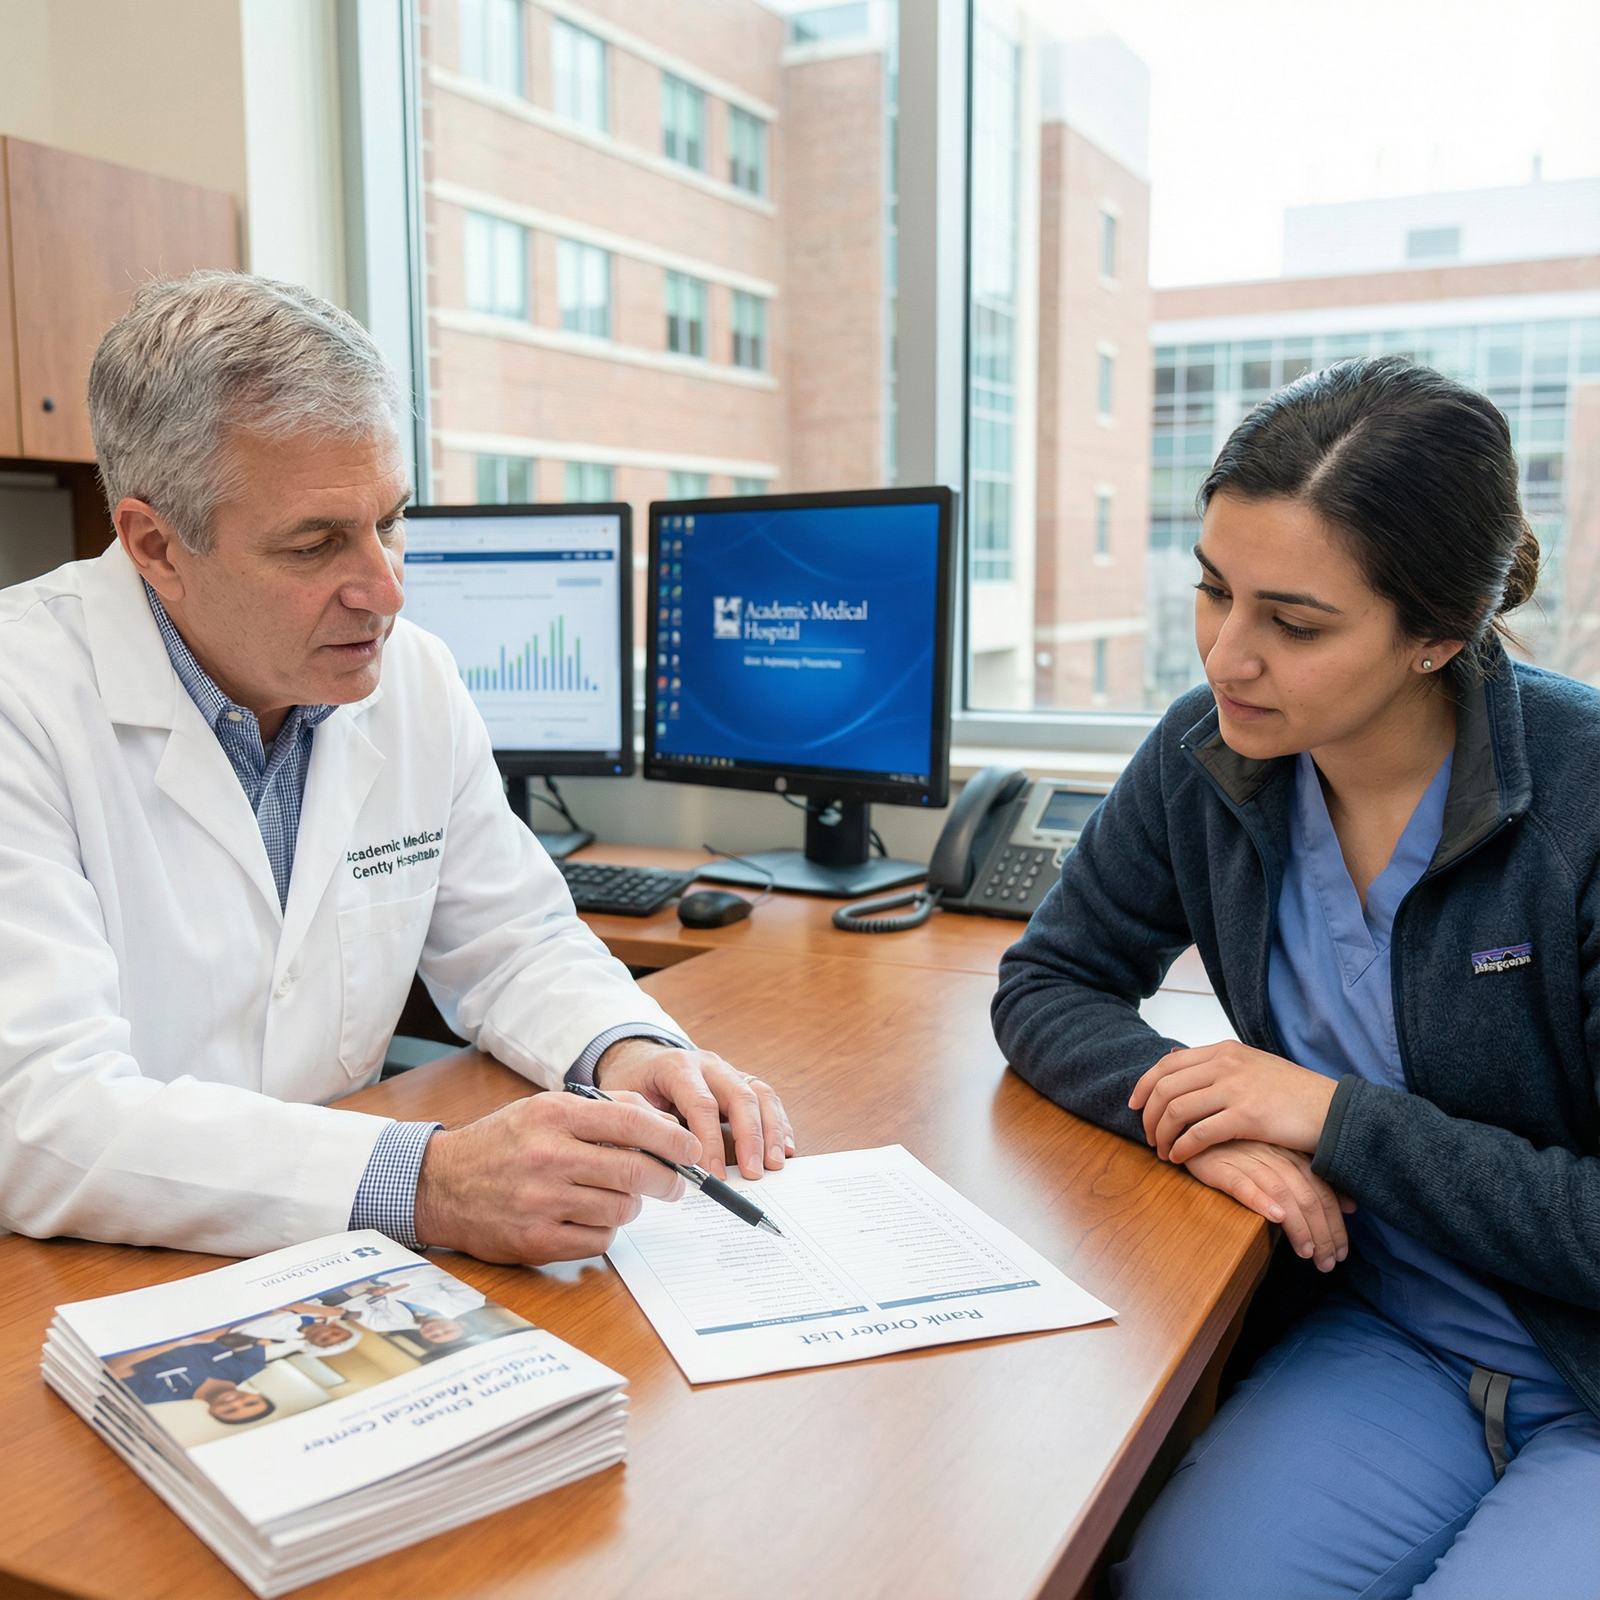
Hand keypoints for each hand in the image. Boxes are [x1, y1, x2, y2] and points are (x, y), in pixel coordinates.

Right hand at [413, 1089, 698, 1263]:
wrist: (438, 1184)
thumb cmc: (502, 1143)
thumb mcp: (546, 1109)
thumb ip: (605, 1110)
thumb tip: (665, 1123)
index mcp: (554, 1116)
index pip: (632, 1124)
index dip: (673, 1139)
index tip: (693, 1149)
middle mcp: (549, 1156)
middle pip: (635, 1172)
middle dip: (667, 1179)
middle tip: (674, 1183)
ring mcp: (541, 1201)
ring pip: (621, 1209)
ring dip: (631, 1205)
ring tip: (617, 1196)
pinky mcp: (535, 1241)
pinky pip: (598, 1241)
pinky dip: (606, 1232)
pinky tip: (591, 1219)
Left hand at [595, 1038, 794, 1179]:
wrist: (640, 1060)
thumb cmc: (633, 1085)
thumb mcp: (625, 1102)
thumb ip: (643, 1128)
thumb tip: (667, 1168)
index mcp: (677, 1066)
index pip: (701, 1103)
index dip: (710, 1141)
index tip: (713, 1174)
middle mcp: (708, 1064)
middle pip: (739, 1096)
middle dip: (750, 1138)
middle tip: (753, 1172)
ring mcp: (728, 1071)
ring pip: (760, 1095)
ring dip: (771, 1132)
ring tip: (774, 1165)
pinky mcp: (741, 1081)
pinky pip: (767, 1098)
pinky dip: (779, 1124)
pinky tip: (783, 1149)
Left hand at [1130, 1041, 1337, 1163]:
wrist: (1332, 1110)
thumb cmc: (1293, 1093)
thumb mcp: (1252, 1065)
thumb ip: (1218, 1065)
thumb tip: (1178, 1064)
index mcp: (1224, 1050)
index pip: (1167, 1064)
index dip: (1144, 1086)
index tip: (1135, 1106)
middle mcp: (1225, 1063)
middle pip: (1165, 1087)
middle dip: (1148, 1115)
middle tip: (1148, 1137)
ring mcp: (1235, 1088)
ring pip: (1176, 1110)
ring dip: (1162, 1135)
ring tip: (1163, 1152)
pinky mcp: (1247, 1116)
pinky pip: (1199, 1133)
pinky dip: (1182, 1147)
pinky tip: (1180, 1158)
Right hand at [1184, 1140, 1355, 1272]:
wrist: (1194, 1127)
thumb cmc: (1239, 1148)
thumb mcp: (1280, 1160)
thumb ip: (1313, 1181)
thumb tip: (1351, 1205)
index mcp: (1291, 1155)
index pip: (1322, 1193)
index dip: (1335, 1225)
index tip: (1340, 1254)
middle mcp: (1274, 1157)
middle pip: (1307, 1197)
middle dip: (1322, 1234)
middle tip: (1327, 1264)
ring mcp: (1247, 1160)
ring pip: (1282, 1194)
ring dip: (1298, 1226)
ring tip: (1306, 1253)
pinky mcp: (1218, 1166)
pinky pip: (1242, 1184)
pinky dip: (1260, 1199)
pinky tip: (1273, 1217)